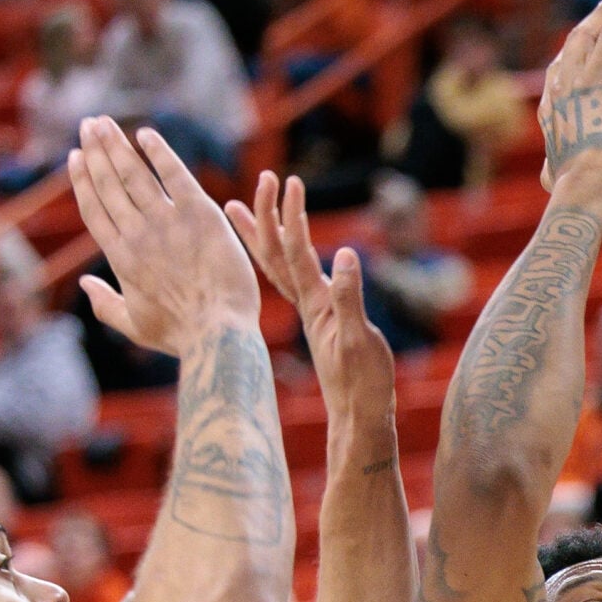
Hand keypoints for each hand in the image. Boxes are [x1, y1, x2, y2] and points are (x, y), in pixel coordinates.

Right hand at [71, 117, 260, 356]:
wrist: (218, 333)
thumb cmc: (180, 335)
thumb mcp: (134, 325)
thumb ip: (104, 304)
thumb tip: (84, 284)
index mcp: (119, 258)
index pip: (94, 209)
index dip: (82, 180)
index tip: (75, 157)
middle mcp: (137, 234)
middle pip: (109, 184)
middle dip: (95, 151)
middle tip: (88, 124)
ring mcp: (167, 222)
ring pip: (134, 174)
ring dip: (116, 145)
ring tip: (104, 122)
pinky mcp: (200, 214)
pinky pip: (174, 174)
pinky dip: (158, 152)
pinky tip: (145, 134)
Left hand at [228, 172, 395, 409]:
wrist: (357, 420)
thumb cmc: (362, 384)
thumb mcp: (359, 339)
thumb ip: (350, 298)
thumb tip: (345, 254)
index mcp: (314, 304)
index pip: (296, 250)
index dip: (293, 215)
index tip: (290, 182)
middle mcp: (306, 305)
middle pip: (276, 253)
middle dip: (269, 215)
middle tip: (263, 181)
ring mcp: (310, 314)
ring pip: (278, 267)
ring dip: (262, 235)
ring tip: (239, 210)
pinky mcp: (319, 324)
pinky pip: (292, 283)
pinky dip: (281, 261)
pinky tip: (279, 256)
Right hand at [538, 0, 601, 207]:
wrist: (581, 186)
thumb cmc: (571, 190)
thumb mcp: (551, 175)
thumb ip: (551, 168)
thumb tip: (546, 178)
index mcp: (552, 101)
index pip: (563, 62)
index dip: (577, 43)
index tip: (588, 31)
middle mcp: (568, 81)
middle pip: (586, 34)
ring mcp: (592, 77)